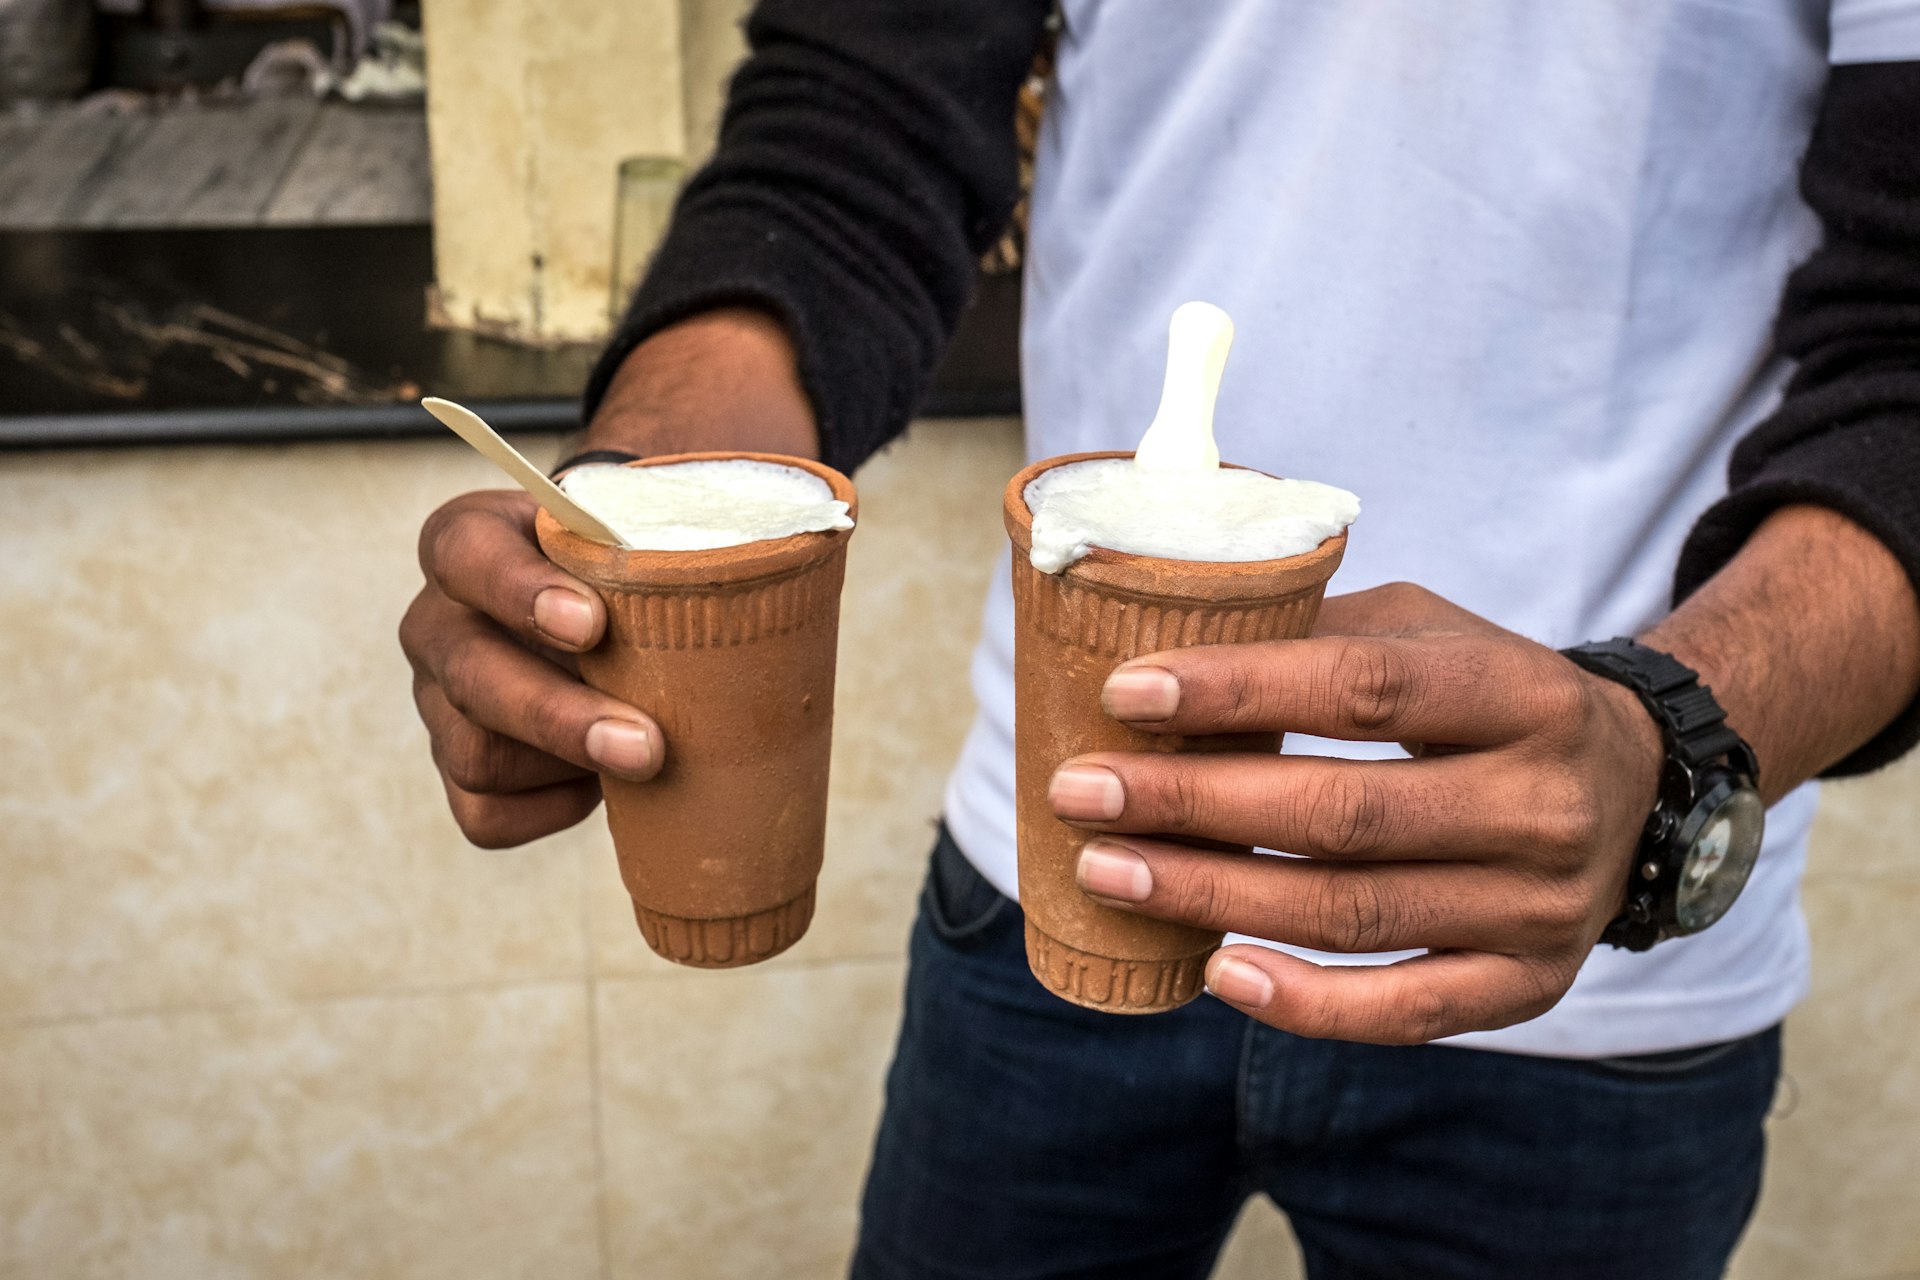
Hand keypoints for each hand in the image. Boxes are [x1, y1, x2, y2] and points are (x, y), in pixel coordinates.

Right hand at [399, 489, 662, 847]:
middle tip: (647, 744)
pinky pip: (486, 815)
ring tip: (647, 757)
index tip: (593, 623)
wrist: (615, 625)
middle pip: (470, 673)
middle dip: (558, 714)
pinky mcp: (457, 773)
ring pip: (476, 755)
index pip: (463, 553)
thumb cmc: (630, 572)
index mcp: (469, 544)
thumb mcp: (638, 540)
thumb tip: (763, 578)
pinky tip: (603, 785)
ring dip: (569, 767)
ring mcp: (438, 704)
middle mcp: (438, 624)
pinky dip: (552, 811)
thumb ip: (665, 549)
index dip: (518, 589)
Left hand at [1046, 583, 1663, 1044]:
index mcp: (1520, 692)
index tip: (1124, 692)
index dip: (1237, 691)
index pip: (1362, 688)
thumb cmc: (1487, 695)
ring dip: (1212, 897)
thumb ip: (1317, 637)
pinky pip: (1404, 1009)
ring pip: (1352, 912)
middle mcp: (1543, 804)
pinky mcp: (1528, 984)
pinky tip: (1213, 971)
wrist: (1632, 786)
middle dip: (1192, 805)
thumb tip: (1161, 643)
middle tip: (1081, 794)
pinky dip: (1304, 1002)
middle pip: (1342, 813)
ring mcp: (1540, 906)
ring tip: (1106, 873)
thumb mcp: (1429, 633)